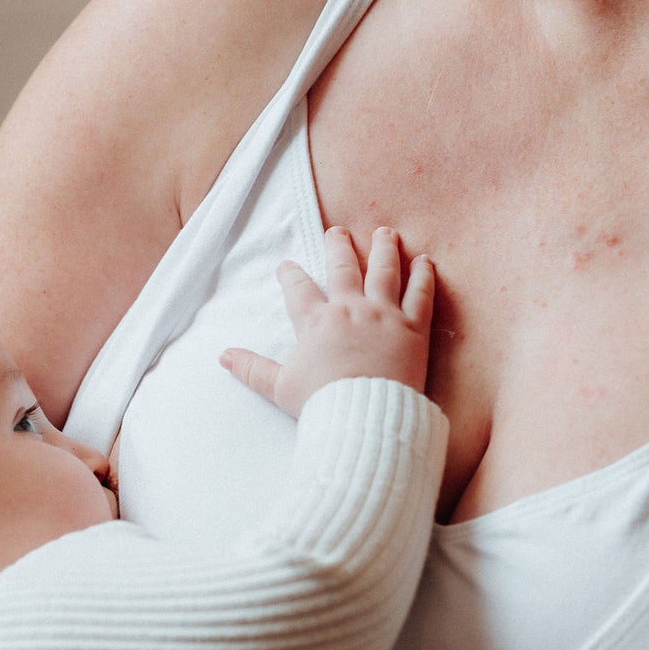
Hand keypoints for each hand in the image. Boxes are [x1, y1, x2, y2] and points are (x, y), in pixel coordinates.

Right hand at [221, 225, 434, 417]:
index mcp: (316, 322)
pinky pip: (420, 294)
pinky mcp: (413, 328)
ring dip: (384, 249)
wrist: (364, 417)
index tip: (287, 266)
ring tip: (385, 233)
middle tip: (338, 232)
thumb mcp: (280, 387)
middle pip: (343, 269)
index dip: (291, 275)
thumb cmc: (321, 404)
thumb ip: (253, 369)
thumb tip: (223, 356)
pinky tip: (425, 261)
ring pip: (384, 271)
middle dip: (339, 247)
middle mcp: (350, 309)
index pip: (298, 290)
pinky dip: (423, 276)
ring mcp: (383, 315)